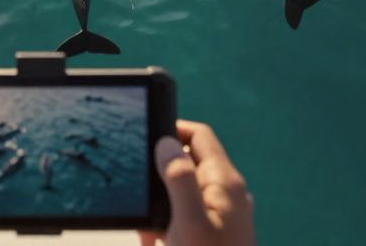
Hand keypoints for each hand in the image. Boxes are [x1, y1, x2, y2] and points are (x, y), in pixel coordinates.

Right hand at [138, 120, 255, 245]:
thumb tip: (167, 143)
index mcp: (225, 182)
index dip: (172, 130)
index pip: (199, 136)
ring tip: (145, 227)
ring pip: (185, 191)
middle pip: (189, 162)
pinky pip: (188, 215)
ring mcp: (223, 213)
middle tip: (138, 194)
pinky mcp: (216, 232)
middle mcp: (227, 193)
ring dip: (161, 203)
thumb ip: (180, 179)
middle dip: (160, 174)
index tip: (144, 139)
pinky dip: (169, 222)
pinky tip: (154, 239)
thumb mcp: (190, 222)